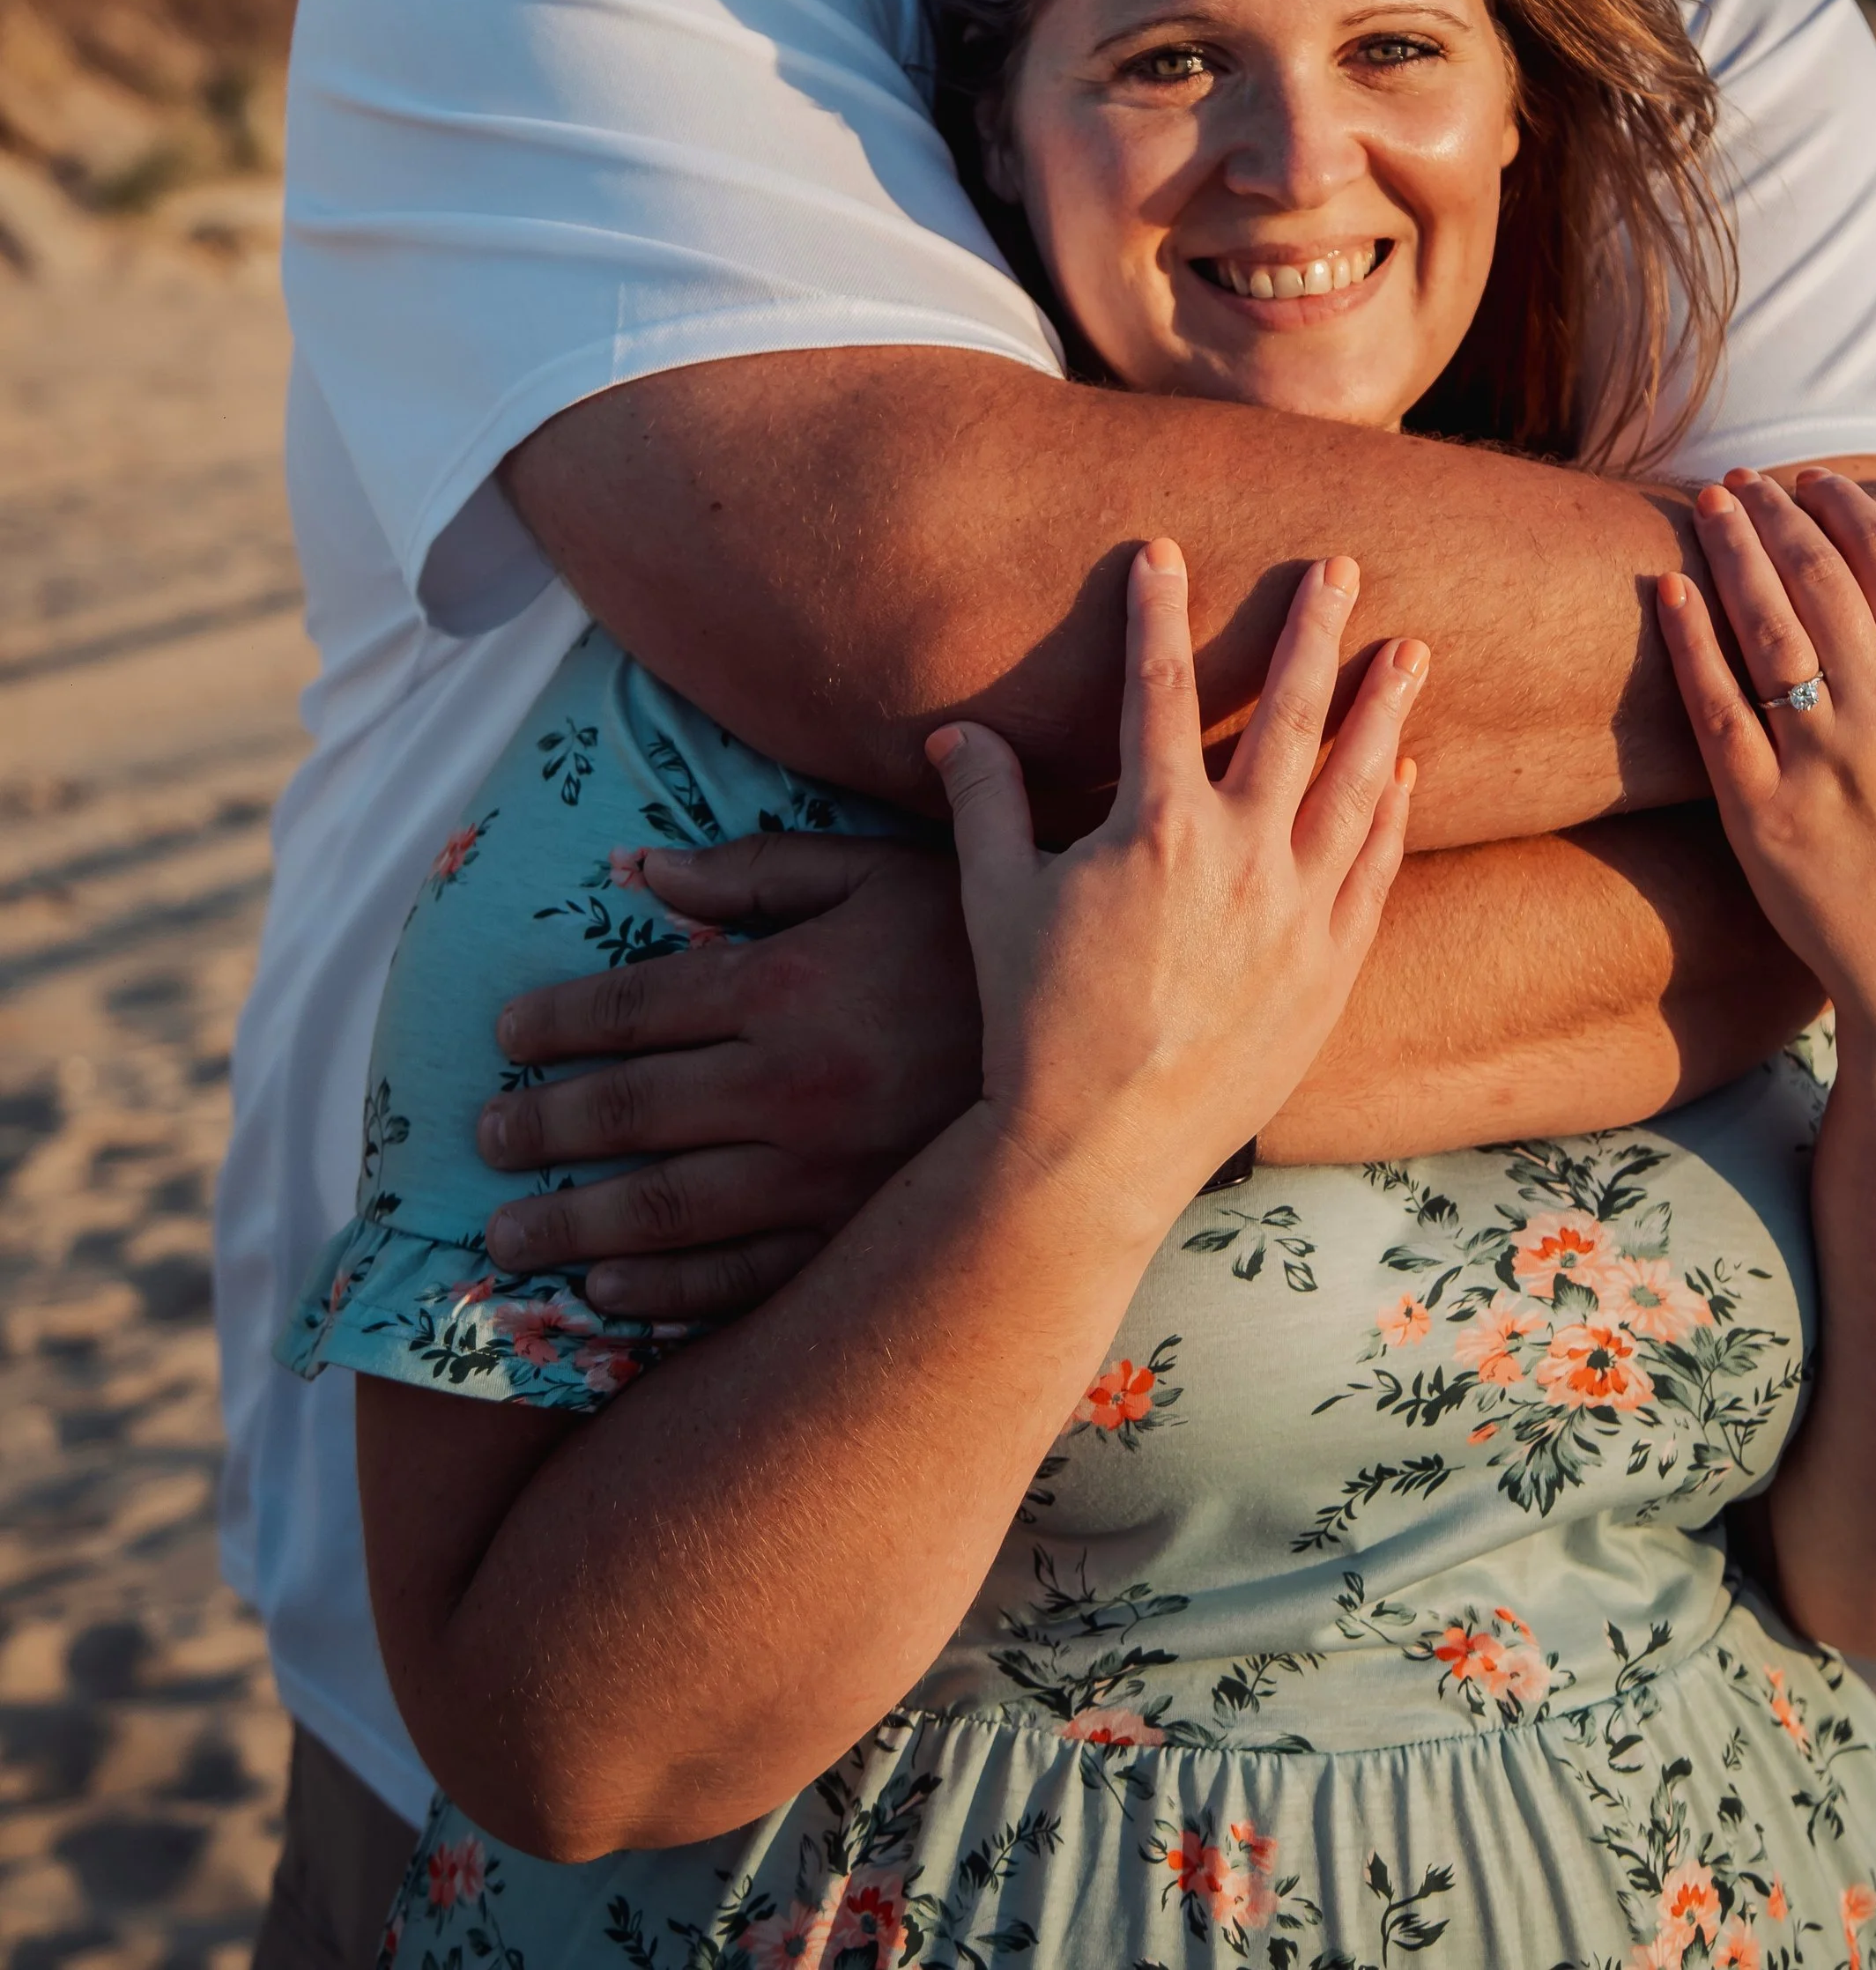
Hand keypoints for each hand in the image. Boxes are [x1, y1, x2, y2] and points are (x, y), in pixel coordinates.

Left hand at [477, 836, 981, 1319]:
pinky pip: (738, 1281)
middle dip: (542, 1129)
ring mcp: (821, 1180)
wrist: (1109, 1053)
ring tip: (502, 1236)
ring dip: (572, 1226)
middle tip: (479, 1138)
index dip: (556, 1023)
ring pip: (663, 1209)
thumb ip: (753, 870)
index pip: (636, 1007)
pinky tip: (606, 1294)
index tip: (504, 1035)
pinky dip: (661, 1294)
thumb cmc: (982, 941)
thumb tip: (634, 868)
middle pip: (629, 1115)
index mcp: (787, 987)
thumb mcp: (875, 870)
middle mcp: (788, 1089)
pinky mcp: (854, 1242)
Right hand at [928, 541, 1423, 1222]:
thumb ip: (987, 804)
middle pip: (1287, 714)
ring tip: (1410, 651)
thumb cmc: (1035, 1022)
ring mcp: (1297, 911)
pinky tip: (1405, 772)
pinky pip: (1374, 869)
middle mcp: (1239, 855)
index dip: (1156, 611)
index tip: (1162, 551)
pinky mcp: (1331, 966)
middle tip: (1342, 566)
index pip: (1154, 688)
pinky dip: (1391, 812)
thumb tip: (956, 733)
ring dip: (1383, 710)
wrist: (1100, 1146)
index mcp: (1153, 827)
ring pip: (1355, 783)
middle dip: (1313, 631)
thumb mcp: (994, 901)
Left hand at [1656, 468, 1875, 1045]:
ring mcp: (1815, 761)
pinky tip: (1667, 589)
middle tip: (1743, 478)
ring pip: (1762, 628)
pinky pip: (1714, 708)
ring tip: (1707, 505)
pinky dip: (1688, 641)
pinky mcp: (1757, 809)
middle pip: (1816, 580)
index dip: (1845, 508)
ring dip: (1730, 553)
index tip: (1813, 480)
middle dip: (1775, 514)